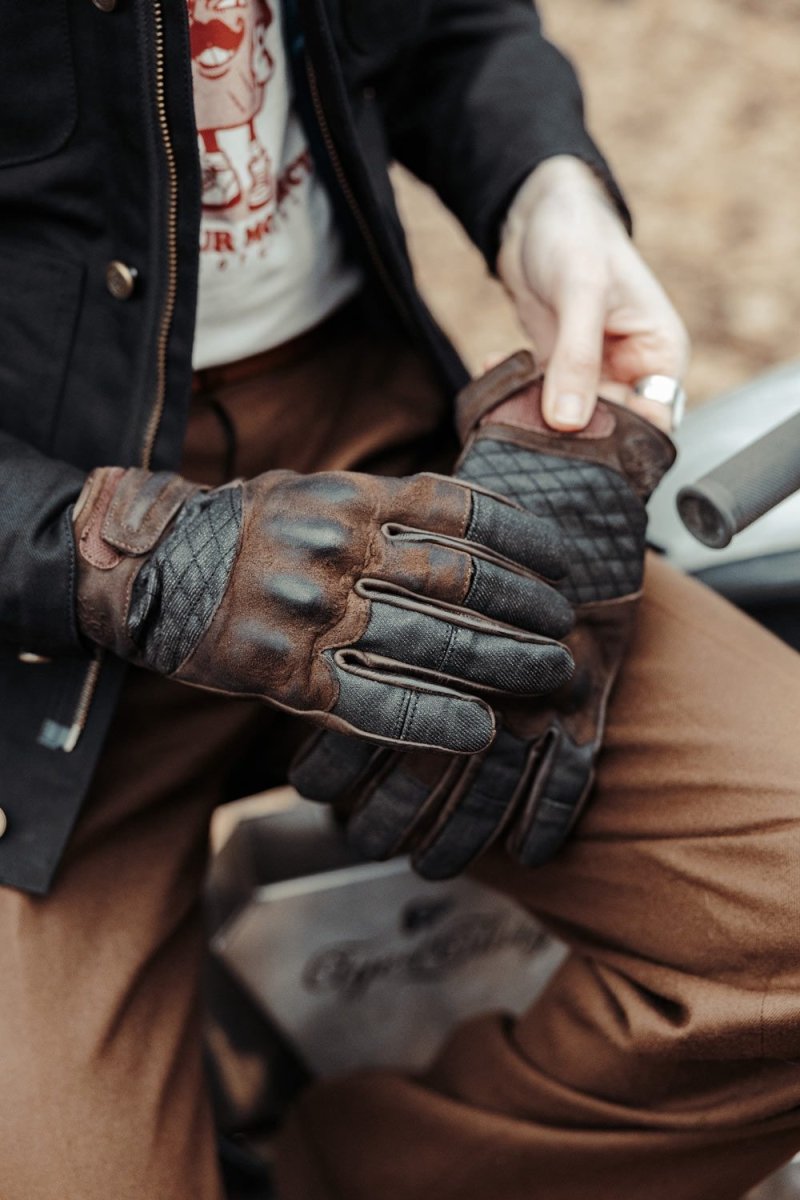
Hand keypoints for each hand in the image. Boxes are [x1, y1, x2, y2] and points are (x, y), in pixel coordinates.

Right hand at [72, 464, 573, 752]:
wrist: (150, 569)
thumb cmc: (245, 529)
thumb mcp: (313, 489)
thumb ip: (383, 505)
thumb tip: (470, 525)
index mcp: (349, 498)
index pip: (459, 512)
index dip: (523, 538)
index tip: (565, 563)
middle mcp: (336, 549)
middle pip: (458, 581)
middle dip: (527, 610)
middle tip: (568, 630)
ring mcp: (312, 613)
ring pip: (430, 643)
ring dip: (503, 663)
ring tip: (551, 675)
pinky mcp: (286, 673)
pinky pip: (373, 702)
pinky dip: (434, 719)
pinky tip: (482, 731)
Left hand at [497, 155, 689, 432]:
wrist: (536, 210)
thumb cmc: (576, 235)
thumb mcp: (580, 292)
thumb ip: (577, 358)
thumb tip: (568, 421)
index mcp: (660, 354)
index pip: (654, 424)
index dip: (621, 444)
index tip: (577, 446)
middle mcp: (631, 370)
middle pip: (609, 430)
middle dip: (571, 435)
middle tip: (529, 428)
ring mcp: (593, 373)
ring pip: (570, 422)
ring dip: (535, 416)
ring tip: (505, 398)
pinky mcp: (557, 369)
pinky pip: (538, 400)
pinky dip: (513, 393)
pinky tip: (491, 368)